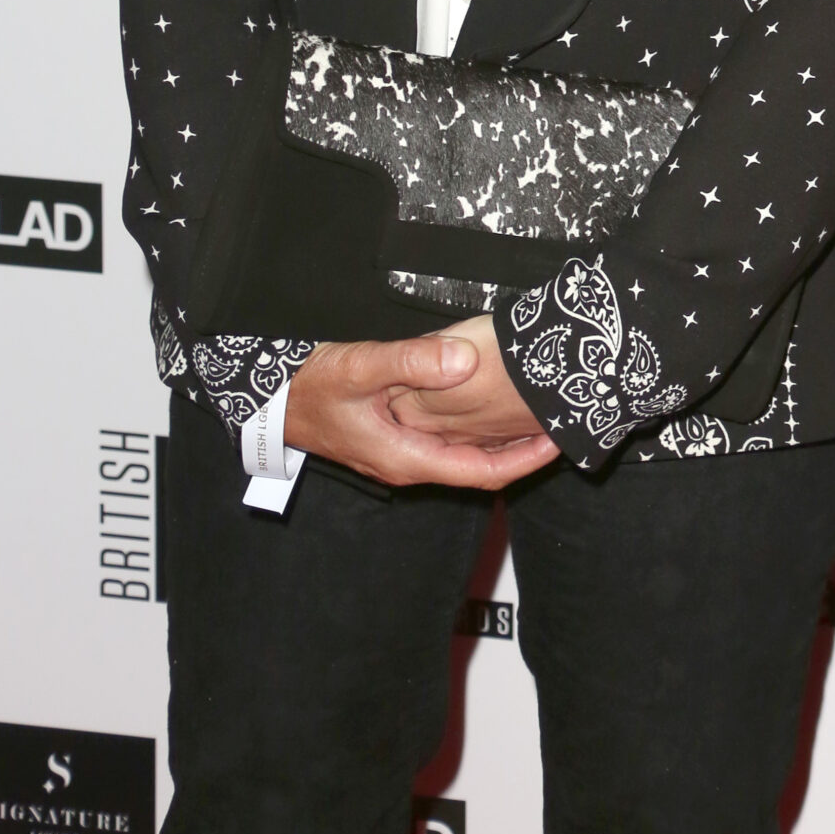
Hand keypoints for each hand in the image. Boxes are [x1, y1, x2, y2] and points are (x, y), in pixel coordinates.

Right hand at [284, 326, 556, 488]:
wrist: (273, 400)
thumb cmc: (313, 386)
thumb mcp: (361, 367)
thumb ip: (411, 361)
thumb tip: (465, 361)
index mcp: (407, 458)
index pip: (481, 472)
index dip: (524, 461)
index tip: (558, 441)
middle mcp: (409, 463)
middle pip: (479, 468)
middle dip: (522, 452)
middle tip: (562, 422)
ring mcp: (403, 453)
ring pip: (464, 455)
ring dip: (502, 441)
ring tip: (538, 415)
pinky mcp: (397, 437)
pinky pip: (449, 441)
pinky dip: (477, 430)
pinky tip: (492, 406)